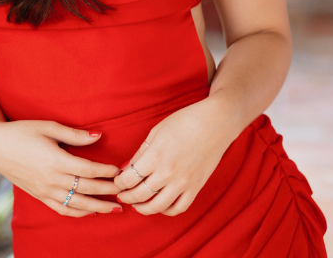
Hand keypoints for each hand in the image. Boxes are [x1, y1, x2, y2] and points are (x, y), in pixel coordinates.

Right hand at [0, 120, 123, 217]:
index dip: (106, 171)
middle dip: (108, 191)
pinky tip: (90, 213)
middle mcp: (52, 179)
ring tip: (115, 209)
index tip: (120, 170)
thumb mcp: (49, 127)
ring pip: (77, 205)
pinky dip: (78, 213)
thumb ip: (75, 134)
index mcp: (55, 160)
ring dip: (98, 208)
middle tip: (125, 191)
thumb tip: (99, 136)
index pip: (88, 170)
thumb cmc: (22, 131)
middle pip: (86, 189)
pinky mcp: (39, 196)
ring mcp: (45, 191)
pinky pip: (62, 210)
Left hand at [113, 96, 236, 215]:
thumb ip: (141, 152)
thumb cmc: (184, 121)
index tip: (117, 182)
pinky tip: (159, 206)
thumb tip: (127, 168)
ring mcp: (183, 182)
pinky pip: (179, 208)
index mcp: (156, 156)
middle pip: (140, 194)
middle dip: (127, 196)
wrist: (215, 122)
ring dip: (143, 209)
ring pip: (158, 206)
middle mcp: (168, 173)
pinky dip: (167, 211)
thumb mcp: (156, 131)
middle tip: (122, 195)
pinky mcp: (196, 187)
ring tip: (137, 205)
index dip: (119, 183)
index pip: (130, 178)